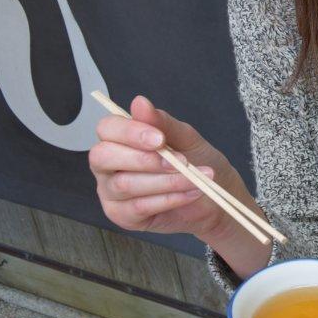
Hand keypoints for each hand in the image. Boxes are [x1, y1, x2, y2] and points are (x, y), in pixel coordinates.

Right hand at [89, 94, 242, 238]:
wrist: (215, 196)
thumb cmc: (197, 162)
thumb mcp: (186, 138)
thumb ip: (162, 123)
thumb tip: (139, 102)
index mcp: (119, 139)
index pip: (107, 128)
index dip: (130, 132)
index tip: (160, 139)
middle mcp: (108, 165)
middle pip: (102, 156)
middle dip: (144, 159)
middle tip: (180, 161)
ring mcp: (111, 192)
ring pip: (125, 184)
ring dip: (165, 181)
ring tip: (195, 179)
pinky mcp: (121, 215)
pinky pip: (138, 207)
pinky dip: (169, 198)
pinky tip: (190, 193)